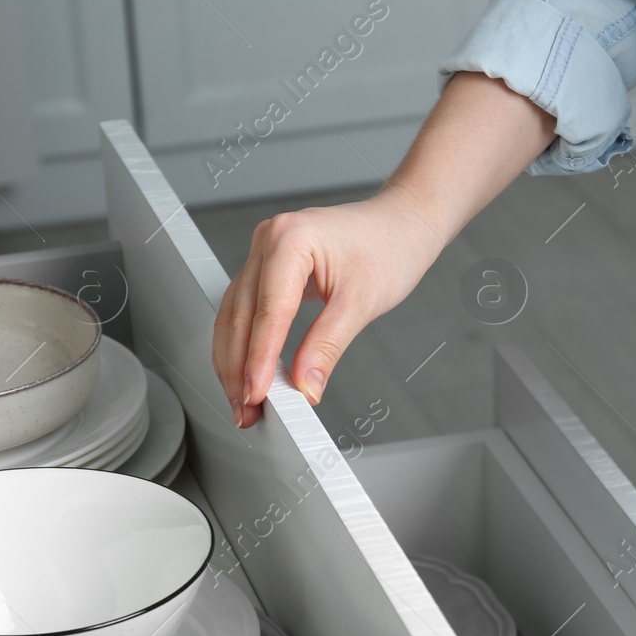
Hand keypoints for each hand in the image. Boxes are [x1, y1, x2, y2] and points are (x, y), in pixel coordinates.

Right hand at [212, 196, 439, 427]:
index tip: (255, 396)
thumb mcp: (363, 303)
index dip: (258, 359)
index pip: (268, 311)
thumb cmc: (390, 249)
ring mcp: (263, 251)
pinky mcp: (268, 266)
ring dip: (234, 361)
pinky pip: (245, 309)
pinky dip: (245, 343)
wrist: (402, 224)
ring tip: (243, 403)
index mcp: (291, 239)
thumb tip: (306, 387)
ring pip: (234, 314)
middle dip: (239, 369)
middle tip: (245, 412)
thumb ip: (328, 346)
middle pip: (239, 315)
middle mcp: (268, 240)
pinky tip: (247, 374)